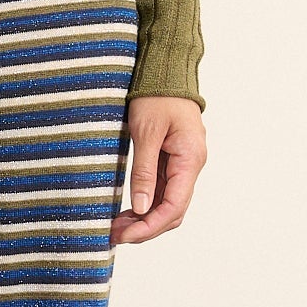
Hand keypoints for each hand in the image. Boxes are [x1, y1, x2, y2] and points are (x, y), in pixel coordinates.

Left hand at [111, 94, 205, 245]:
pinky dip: (147, 203)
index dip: (150, 227)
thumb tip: (142, 208)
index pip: (174, 207)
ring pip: (168, 203)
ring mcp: (184, 164)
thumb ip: (144, 172)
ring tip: (117, 225)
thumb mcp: (145, 133)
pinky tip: (128, 209)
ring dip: (145, 218)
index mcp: (190, 159)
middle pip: (173, 211)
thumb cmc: (156, 95)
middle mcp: (192, 166)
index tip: (125, 236)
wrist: (165, 70)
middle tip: (114, 234)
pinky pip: (164, 190)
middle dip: (146, 228)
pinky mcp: (173, 160)